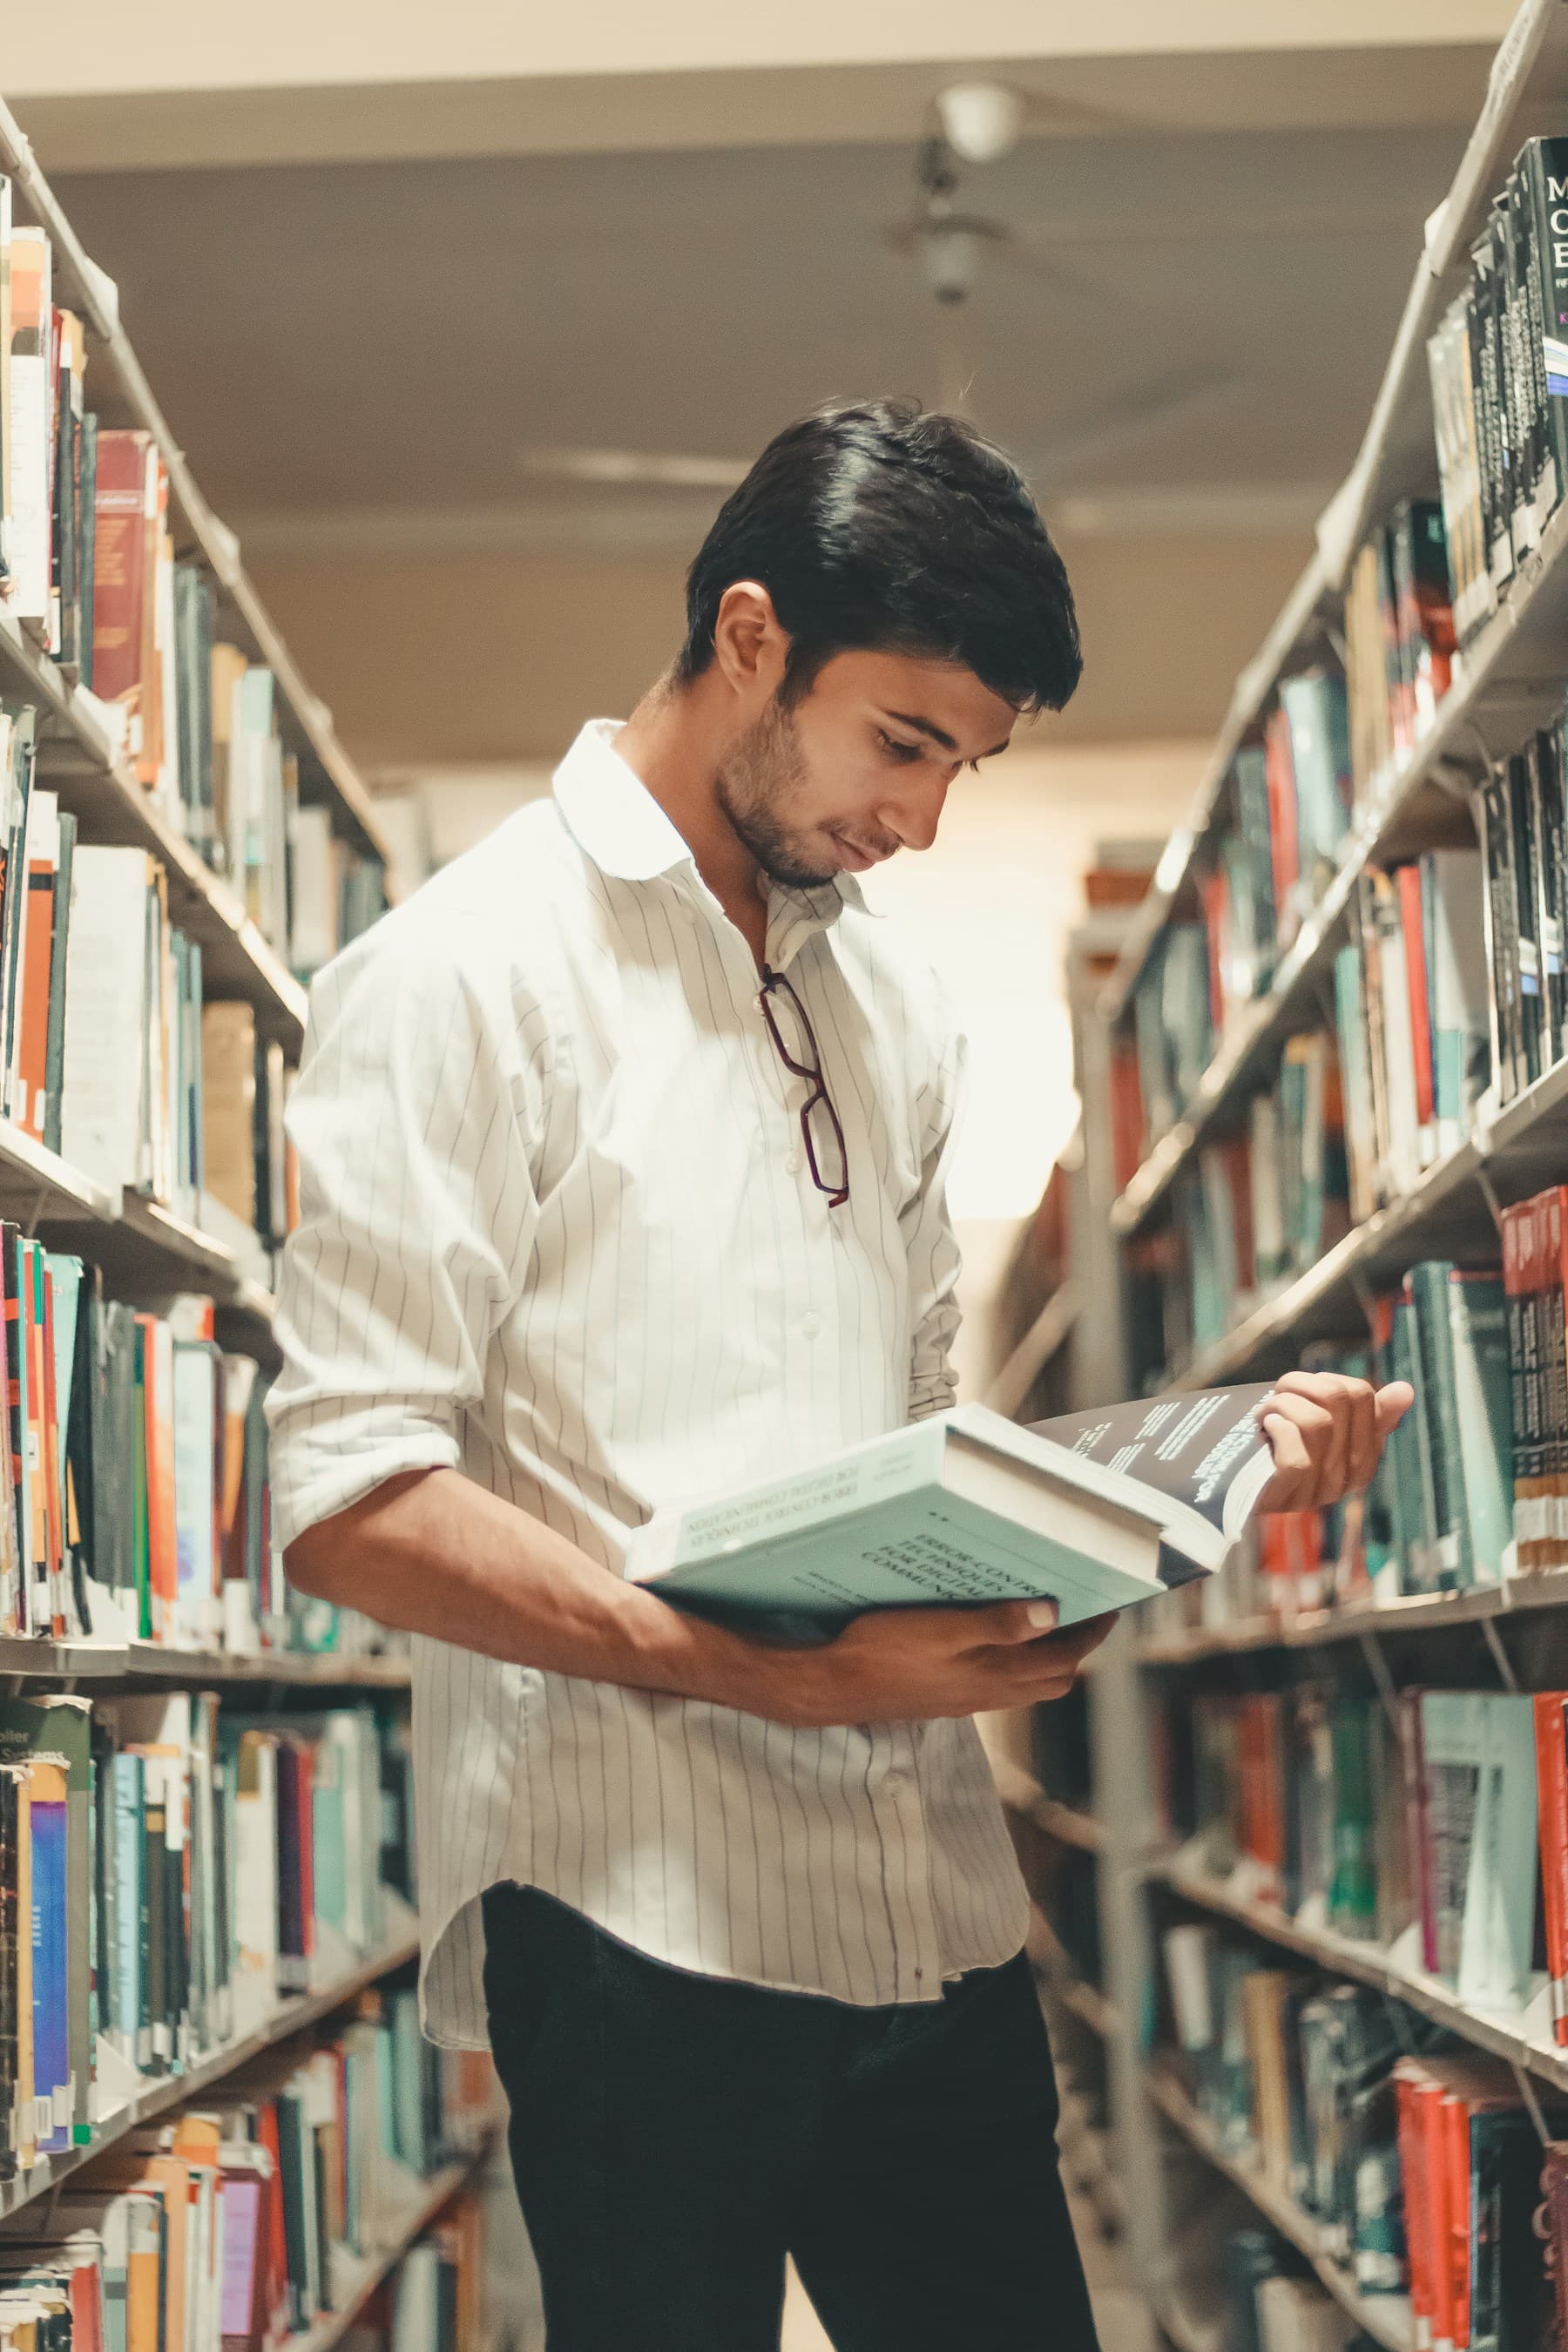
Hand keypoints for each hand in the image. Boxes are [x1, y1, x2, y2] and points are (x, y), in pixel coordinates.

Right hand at [752, 1601, 1117, 1728]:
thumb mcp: (944, 1629)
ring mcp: (968, 1698)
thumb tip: (1052, 1614)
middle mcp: (990, 1692)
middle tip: (1081, 1608)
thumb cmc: (885, 1651)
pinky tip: (993, 1636)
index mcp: (997, 1674)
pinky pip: (998, 1683)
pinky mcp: (947, 1697)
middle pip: (1054, 1677)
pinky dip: (1013, 1661)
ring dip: (1045, 1655)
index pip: (1064, 1659)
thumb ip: (999, 1625)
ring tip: (1043, 1616)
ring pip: (1026, 1682)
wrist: (835, 1686)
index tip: (1109, 1606)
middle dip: (1075, 1646)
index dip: (1092, 1634)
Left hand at [1252, 1369, 1413, 1513]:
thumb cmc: (1274, 1447)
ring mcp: (1315, 1492)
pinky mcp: (1286, 1496)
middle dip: (1302, 1385)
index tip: (1305, 1391)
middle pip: (1341, 1400)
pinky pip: (1296, 1456)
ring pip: (1317, 1422)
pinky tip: (1264, 1429)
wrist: (1224, 1482)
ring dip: (1282, 1404)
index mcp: (1361, 1461)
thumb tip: (1405, 1390)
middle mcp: (1343, 1480)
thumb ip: (1364, 1411)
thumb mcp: (1319, 1424)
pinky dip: (1276, 1428)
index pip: (1364, 1398)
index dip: (1328, 1381)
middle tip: (1279, 1395)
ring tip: (1266, 1413)